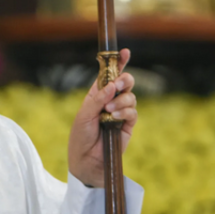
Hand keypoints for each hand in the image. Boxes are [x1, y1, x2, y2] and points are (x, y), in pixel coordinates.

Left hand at [68, 48, 136, 187]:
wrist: (87, 161)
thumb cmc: (80, 137)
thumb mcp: (84, 115)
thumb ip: (97, 99)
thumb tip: (112, 85)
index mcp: (97, 94)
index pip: (109, 75)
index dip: (118, 63)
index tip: (125, 52)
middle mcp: (110, 101)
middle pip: (125, 82)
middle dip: (125, 79)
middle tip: (119, 84)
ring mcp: (120, 112)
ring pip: (130, 96)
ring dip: (122, 100)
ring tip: (109, 111)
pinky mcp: (128, 125)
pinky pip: (133, 112)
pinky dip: (125, 111)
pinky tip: (115, 117)